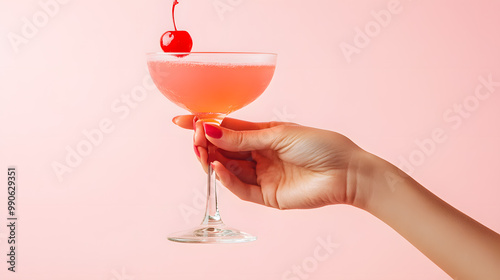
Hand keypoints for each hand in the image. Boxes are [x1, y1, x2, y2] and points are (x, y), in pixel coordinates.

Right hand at [172, 115, 366, 209]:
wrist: (346, 172)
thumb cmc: (319, 145)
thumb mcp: (279, 134)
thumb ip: (244, 136)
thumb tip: (212, 129)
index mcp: (263, 135)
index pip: (227, 129)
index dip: (206, 124)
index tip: (183, 120)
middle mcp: (259, 155)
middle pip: (224, 149)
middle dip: (206, 142)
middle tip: (194, 136)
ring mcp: (262, 175)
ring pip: (228, 168)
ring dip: (212, 159)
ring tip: (201, 149)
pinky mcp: (267, 196)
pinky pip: (240, 188)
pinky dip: (226, 178)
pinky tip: (217, 167)